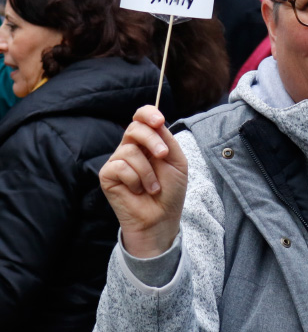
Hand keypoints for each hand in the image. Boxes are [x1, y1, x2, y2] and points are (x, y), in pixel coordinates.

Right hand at [99, 106, 187, 257]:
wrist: (161, 218)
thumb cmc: (170, 191)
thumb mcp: (176, 161)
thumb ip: (167, 140)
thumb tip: (155, 123)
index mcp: (149, 142)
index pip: (141, 117)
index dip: (148, 114)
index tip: (159, 120)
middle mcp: (131, 148)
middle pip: (134, 128)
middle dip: (152, 140)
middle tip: (163, 155)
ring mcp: (118, 161)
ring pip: (129, 150)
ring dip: (147, 171)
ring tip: (153, 187)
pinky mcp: (107, 175)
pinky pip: (120, 167)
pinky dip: (135, 180)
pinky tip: (138, 191)